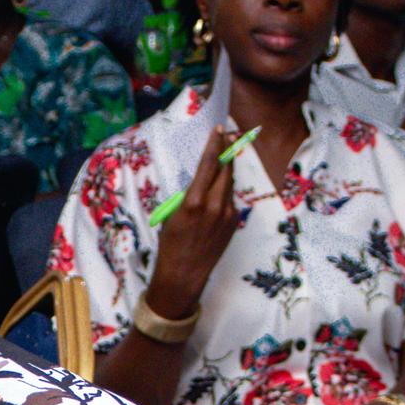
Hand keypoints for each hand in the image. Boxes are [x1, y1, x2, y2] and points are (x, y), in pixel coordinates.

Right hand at [148, 124, 240, 322]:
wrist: (183, 275)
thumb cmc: (171, 244)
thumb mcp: (173, 214)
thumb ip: (190, 194)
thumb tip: (201, 179)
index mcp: (194, 201)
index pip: (209, 164)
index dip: (215, 144)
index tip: (220, 129)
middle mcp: (215, 205)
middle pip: (227, 169)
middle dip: (227, 153)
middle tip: (227, 138)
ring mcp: (227, 215)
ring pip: (230, 184)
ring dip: (226, 172)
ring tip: (222, 162)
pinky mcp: (234, 223)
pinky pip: (231, 200)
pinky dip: (225, 193)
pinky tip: (216, 195)